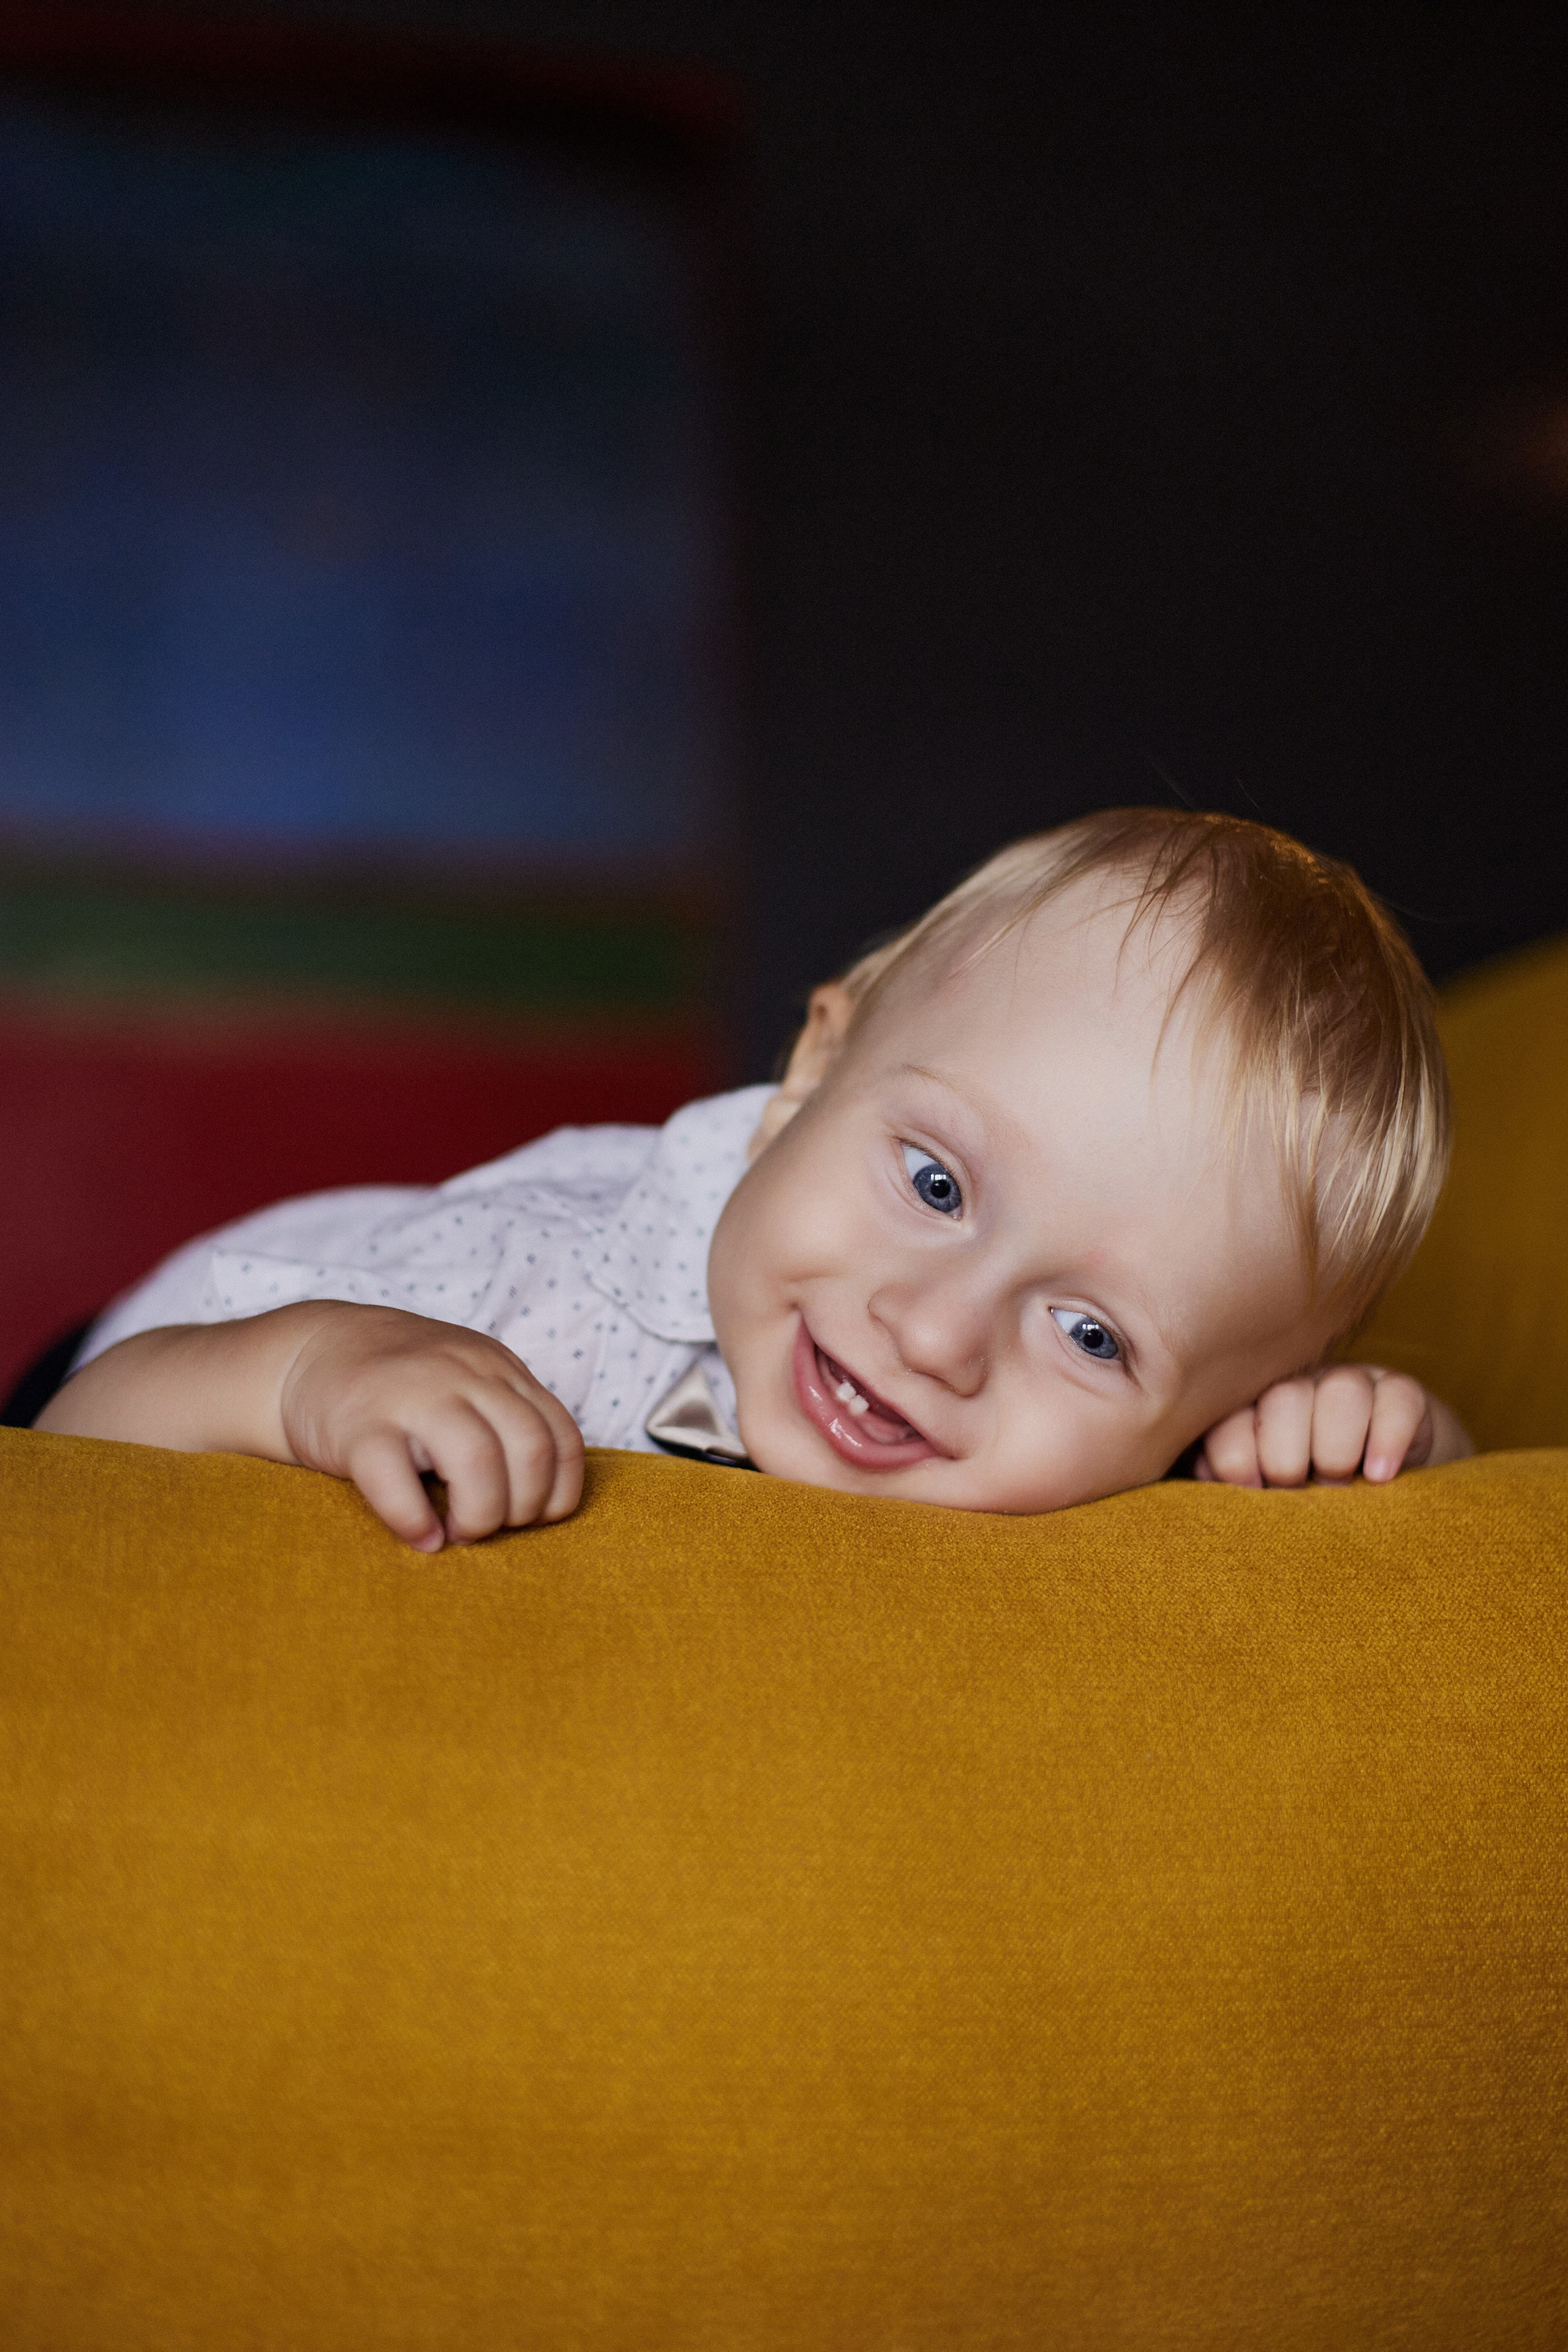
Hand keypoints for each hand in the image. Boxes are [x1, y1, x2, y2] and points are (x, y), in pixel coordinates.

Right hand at [281, 1305, 583, 1549]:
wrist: (312, 1351)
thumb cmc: (402, 1387)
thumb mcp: (467, 1381)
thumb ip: (505, 1420)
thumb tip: (542, 1504)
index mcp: (498, 1369)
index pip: (561, 1436)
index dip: (558, 1492)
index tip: (532, 1518)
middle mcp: (463, 1374)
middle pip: (530, 1449)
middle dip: (523, 1507)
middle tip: (489, 1526)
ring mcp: (411, 1395)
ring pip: (477, 1461)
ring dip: (479, 1515)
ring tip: (457, 1532)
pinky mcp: (358, 1425)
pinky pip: (395, 1480)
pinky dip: (415, 1520)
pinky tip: (421, 1537)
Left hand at [1194, 1364, 1468, 1489]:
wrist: (1375, 1490)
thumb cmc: (1297, 1498)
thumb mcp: (1256, 1495)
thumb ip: (1221, 1482)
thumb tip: (1199, 1476)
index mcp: (1247, 1408)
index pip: (1228, 1416)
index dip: (1233, 1458)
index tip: (1250, 1493)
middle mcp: (1295, 1386)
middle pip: (1284, 1399)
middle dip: (1287, 1458)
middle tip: (1298, 1492)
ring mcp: (1349, 1384)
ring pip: (1341, 1391)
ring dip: (1337, 1450)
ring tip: (1340, 1485)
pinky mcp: (1400, 1392)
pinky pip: (1398, 1399)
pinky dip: (1389, 1438)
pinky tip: (1381, 1476)